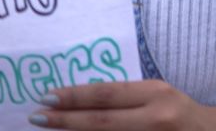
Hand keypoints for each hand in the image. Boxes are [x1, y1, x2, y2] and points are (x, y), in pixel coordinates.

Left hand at [26, 81, 203, 129]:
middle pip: (102, 121)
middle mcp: (157, 117)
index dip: (74, 96)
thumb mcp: (157, 96)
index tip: (45, 96)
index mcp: (155, 93)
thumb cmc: (179, 113)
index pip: (106, 94)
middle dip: (66, 120)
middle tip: (36, 117)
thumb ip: (126, 98)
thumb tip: (81, 101)